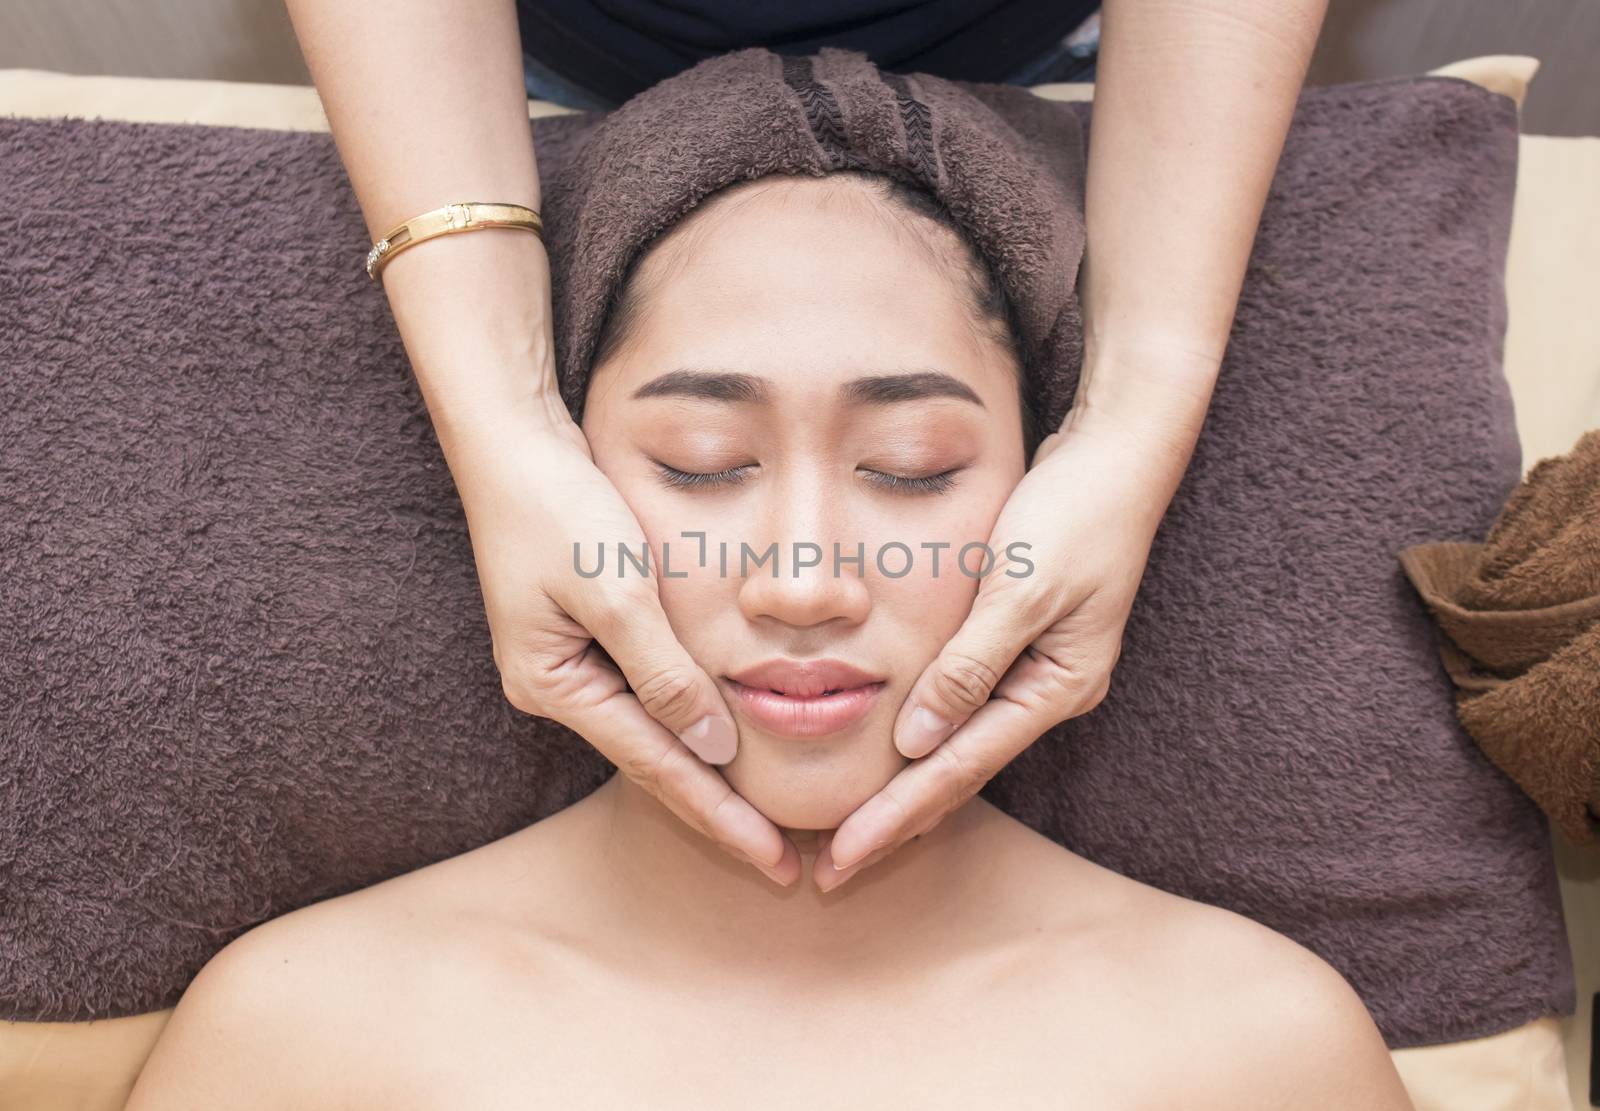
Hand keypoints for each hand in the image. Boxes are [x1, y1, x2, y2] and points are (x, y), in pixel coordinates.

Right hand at [445, 394, 800, 885]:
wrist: (512, 444)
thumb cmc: (560, 509)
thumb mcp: (618, 591)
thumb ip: (664, 673)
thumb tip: (713, 749)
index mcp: (555, 687)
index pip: (658, 767)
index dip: (721, 816)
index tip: (775, 860)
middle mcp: (558, 689)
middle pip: (655, 764)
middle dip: (719, 813)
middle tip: (784, 863)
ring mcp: (570, 664)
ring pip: (654, 732)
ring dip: (708, 772)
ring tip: (765, 821)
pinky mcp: (585, 634)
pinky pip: (647, 693)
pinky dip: (691, 720)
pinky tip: (727, 742)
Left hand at [816, 403, 1192, 890]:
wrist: (1119, 456)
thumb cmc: (1074, 514)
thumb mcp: (1021, 588)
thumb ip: (969, 664)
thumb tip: (918, 742)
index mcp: (1056, 688)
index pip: (959, 769)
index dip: (896, 816)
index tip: (842, 856)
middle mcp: (1049, 692)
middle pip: (958, 774)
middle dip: (894, 822)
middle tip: (830, 871)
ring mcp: (1038, 670)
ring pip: (960, 746)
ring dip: (906, 789)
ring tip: (850, 832)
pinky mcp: (1022, 642)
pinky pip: (963, 705)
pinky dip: (924, 736)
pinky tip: (893, 756)